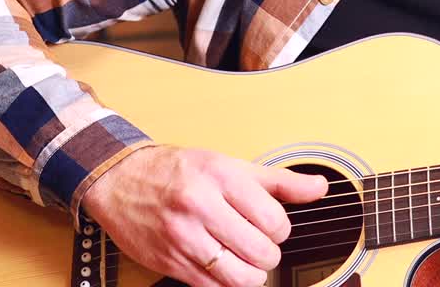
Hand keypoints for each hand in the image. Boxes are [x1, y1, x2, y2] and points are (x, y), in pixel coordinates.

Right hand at [81, 145, 327, 286]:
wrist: (120, 180)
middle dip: (268, 253)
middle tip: (259, 242)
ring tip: (244, 259)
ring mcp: (183, 238)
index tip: (272, 226)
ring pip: (240, 277)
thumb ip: (279, 181)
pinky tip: (222, 266)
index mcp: (221, 177)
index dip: (281, 229)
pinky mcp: (169, 263)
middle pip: (261, 252)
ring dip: (251, 274)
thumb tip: (319, 187)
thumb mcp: (230, 165)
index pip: (274, 220)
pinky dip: (225, 283)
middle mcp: (200, 206)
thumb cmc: (178, 171)